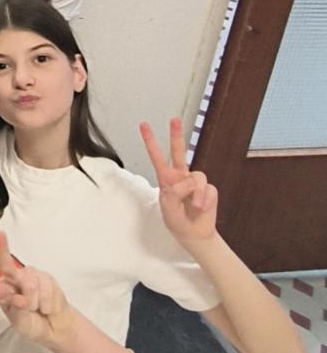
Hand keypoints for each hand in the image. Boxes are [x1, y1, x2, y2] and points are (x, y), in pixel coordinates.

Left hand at [0, 232, 74, 346]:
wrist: (54, 326)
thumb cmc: (31, 323)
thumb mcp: (19, 320)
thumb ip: (14, 306)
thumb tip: (9, 290)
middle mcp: (12, 280)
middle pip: (6, 263)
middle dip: (2, 248)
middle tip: (0, 234)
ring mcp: (29, 276)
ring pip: (29, 283)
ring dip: (33, 302)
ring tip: (37, 310)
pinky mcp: (45, 277)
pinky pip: (44, 287)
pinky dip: (45, 302)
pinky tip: (46, 307)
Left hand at [140, 119, 217, 245]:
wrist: (193, 233)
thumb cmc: (176, 219)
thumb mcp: (167, 206)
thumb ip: (174, 192)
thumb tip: (188, 183)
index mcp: (166, 179)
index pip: (157, 157)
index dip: (150, 142)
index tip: (143, 125)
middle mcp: (181, 176)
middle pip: (179, 152)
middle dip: (176, 135)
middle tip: (173, 119)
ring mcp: (196, 182)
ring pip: (197, 177)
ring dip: (195, 194)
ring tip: (194, 206)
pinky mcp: (209, 189)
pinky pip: (207, 190)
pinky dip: (204, 200)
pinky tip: (201, 208)